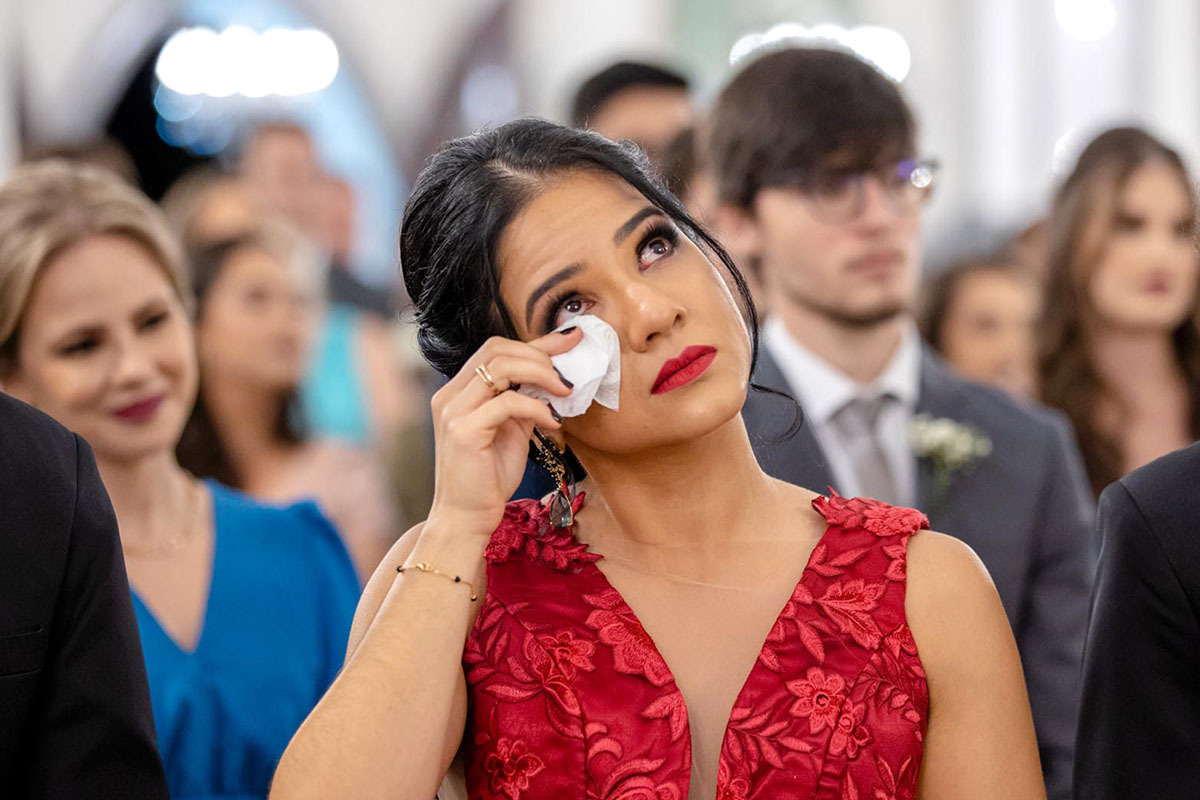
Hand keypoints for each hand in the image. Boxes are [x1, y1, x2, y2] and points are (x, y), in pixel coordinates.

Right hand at [426, 328, 581, 537]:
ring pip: (501, 367)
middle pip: (497, 349)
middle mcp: (450, 394)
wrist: (467, 519)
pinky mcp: (464, 430)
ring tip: (565, 391)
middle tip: (569, 374)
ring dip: (542, 374)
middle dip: (541, 354)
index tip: (572, 339)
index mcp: (459, 391)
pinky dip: (536, 407)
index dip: (538, 342)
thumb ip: (523, 402)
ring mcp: (453, 410)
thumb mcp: (511, 430)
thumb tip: (554, 377)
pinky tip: (551, 422)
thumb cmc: (489, 478)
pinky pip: (508, 402)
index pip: (497, 350)